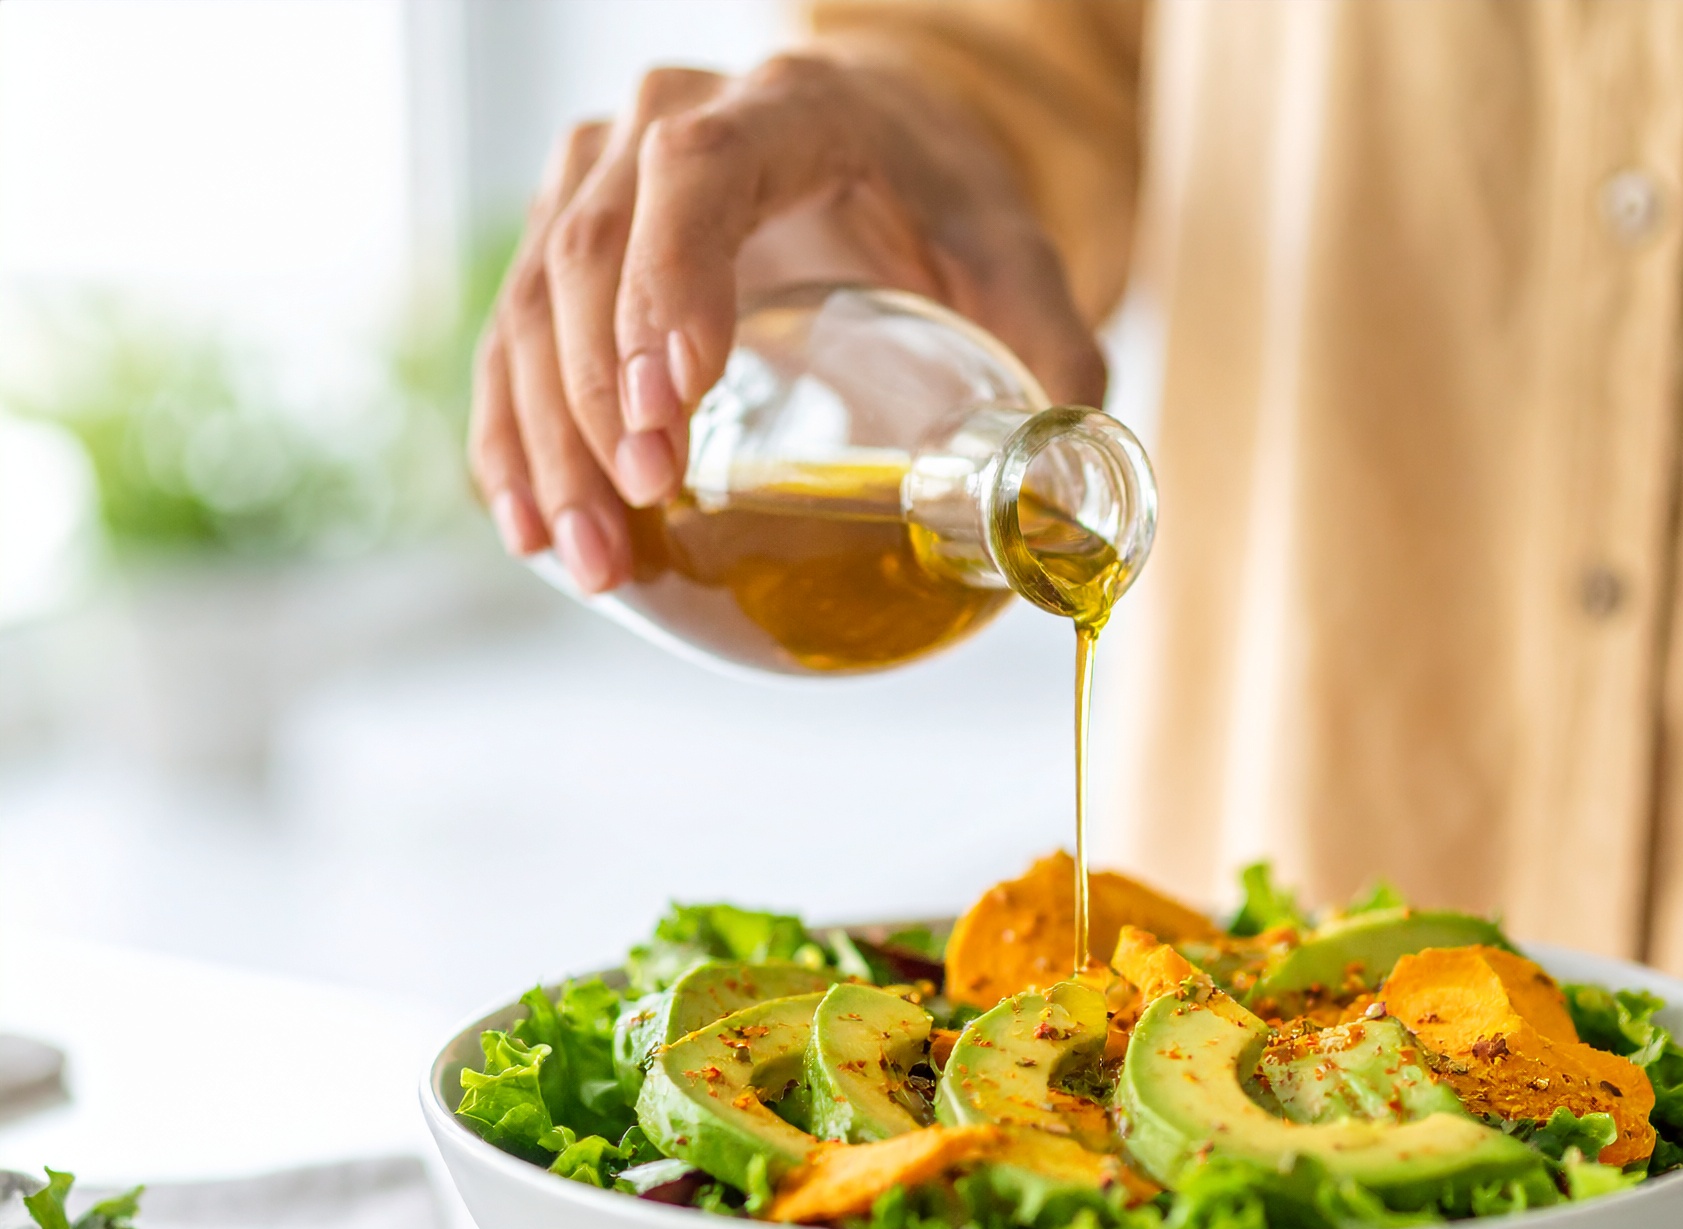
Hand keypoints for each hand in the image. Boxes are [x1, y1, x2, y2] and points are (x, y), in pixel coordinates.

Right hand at [467, 52, 1105, 592]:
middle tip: (640, 512)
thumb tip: (1064, 510)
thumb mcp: (1021, 270)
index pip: (698, 176)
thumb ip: (1057, 369)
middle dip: (601, 397)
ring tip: (587, 555)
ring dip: (545, 438)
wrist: (891, 145)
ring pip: (535, 296)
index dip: (670, 284)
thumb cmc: (952, 207)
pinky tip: (530, 527)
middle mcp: (670, 124)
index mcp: (789, 114)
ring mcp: (603, 177)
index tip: (675, 403)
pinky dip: (513, 435)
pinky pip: (514, 336)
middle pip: (593, 246)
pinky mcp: (568, 243)